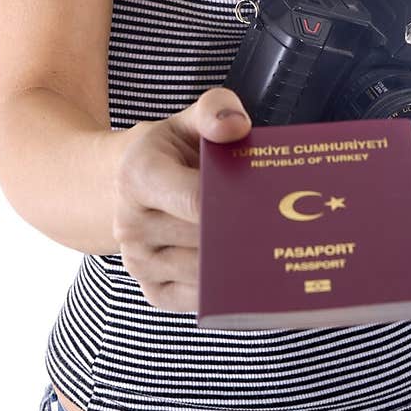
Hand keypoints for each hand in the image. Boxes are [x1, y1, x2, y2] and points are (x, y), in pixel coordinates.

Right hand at [111, 86, 250, 311]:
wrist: (126, 188)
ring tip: (270, 247)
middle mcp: (130, 224)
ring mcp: (139, 263)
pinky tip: (249, 270)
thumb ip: (215, 110)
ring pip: (205, 274)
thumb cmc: (169, 154)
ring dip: (240, 264)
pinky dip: (227, 289)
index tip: (268, 202)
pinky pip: (198, 300)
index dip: (234, 205)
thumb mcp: (188, 120)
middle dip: (245, 234)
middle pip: (205, 240)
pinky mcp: (152, 291)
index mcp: (138, 176)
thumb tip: (237, 127)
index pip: (195, 201)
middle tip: (285, 228)